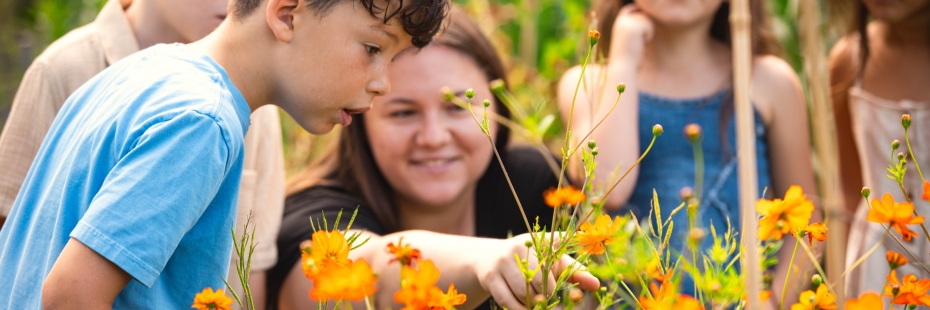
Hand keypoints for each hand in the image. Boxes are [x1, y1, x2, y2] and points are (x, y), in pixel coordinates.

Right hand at [473, 233, 598, 309]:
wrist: (490, 258)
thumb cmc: (530, 261)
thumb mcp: (551, 261)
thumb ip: (574, 272)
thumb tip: (597, 285)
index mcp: (539, 240)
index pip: (558, 258)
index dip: (566, 274)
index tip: (571, 288)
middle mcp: (519, 247)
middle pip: (540, 280)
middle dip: (547, 295)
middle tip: (549, 300)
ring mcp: (503, 261)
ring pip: (524, 292)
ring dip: (533, 304)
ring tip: (538, 303)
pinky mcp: (491, 277)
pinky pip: (508, 301)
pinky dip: (519, 309)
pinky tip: (525, 309)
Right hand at [609, 4, 653, 62]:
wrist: (624, 66)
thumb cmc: (629, 55)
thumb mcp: (630, 38)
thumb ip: (634, 26)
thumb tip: (646, 16)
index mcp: (618, 22)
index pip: (630, 8)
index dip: (638, 10)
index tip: (642, 16)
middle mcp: (621, 20)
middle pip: (642, 13)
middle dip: (646, 25)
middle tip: (640, 39)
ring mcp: (627, 23)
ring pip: (647, 19)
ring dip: (647, 31)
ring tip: (639, 42)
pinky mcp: (635, 27)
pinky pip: (649, 26)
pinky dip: (648, 36)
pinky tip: (641, 43)